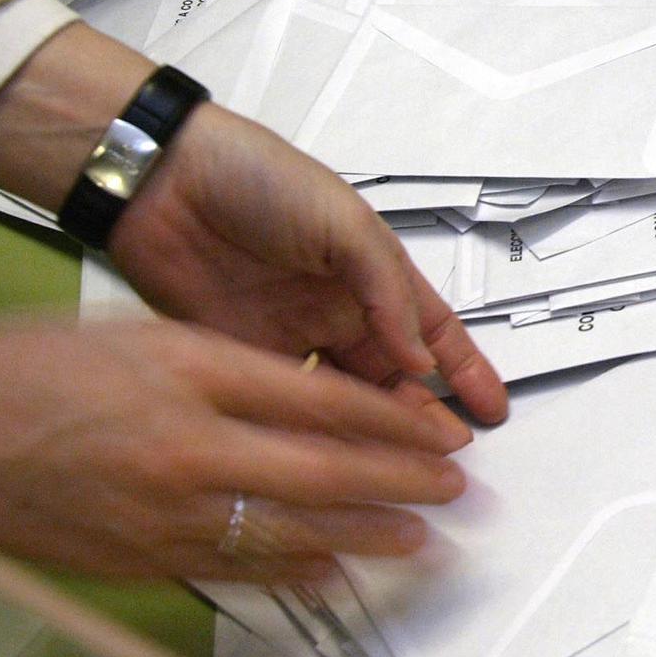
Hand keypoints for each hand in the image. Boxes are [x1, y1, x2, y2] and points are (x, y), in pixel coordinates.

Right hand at [0, 321, 464, 581]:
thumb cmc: (27, 366)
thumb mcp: (146, 335)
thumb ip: (234, 367)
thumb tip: (310, 398)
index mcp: (195, 374)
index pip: (325, 401)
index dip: (394, 422)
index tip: (439, 430)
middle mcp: (188, 446)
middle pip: (324, 470)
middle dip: (402, 483)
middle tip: (454, 489)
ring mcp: (164, 510)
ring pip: (290, 530)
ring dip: (364, 536)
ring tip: (419, 538)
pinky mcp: (137, 556)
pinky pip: (233, 568)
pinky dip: (290, 571)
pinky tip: (329, 569)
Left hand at [109, 102, 509, 431]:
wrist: (163, 182)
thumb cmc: (258, 179)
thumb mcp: (343, 222)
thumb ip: (387, 291)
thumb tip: (422, 359)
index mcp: (370, 274)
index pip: (431, 332)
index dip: (464, 372)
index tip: (492, 411)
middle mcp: (335, 313)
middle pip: (391, 380)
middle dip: (423, 421)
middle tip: (447, 466)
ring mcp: (287, 341)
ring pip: (340, 405)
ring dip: (369, 440)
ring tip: (397, 478)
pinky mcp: (238, 361)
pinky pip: (282, 410)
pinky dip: (306, 439)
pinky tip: (327, 467)